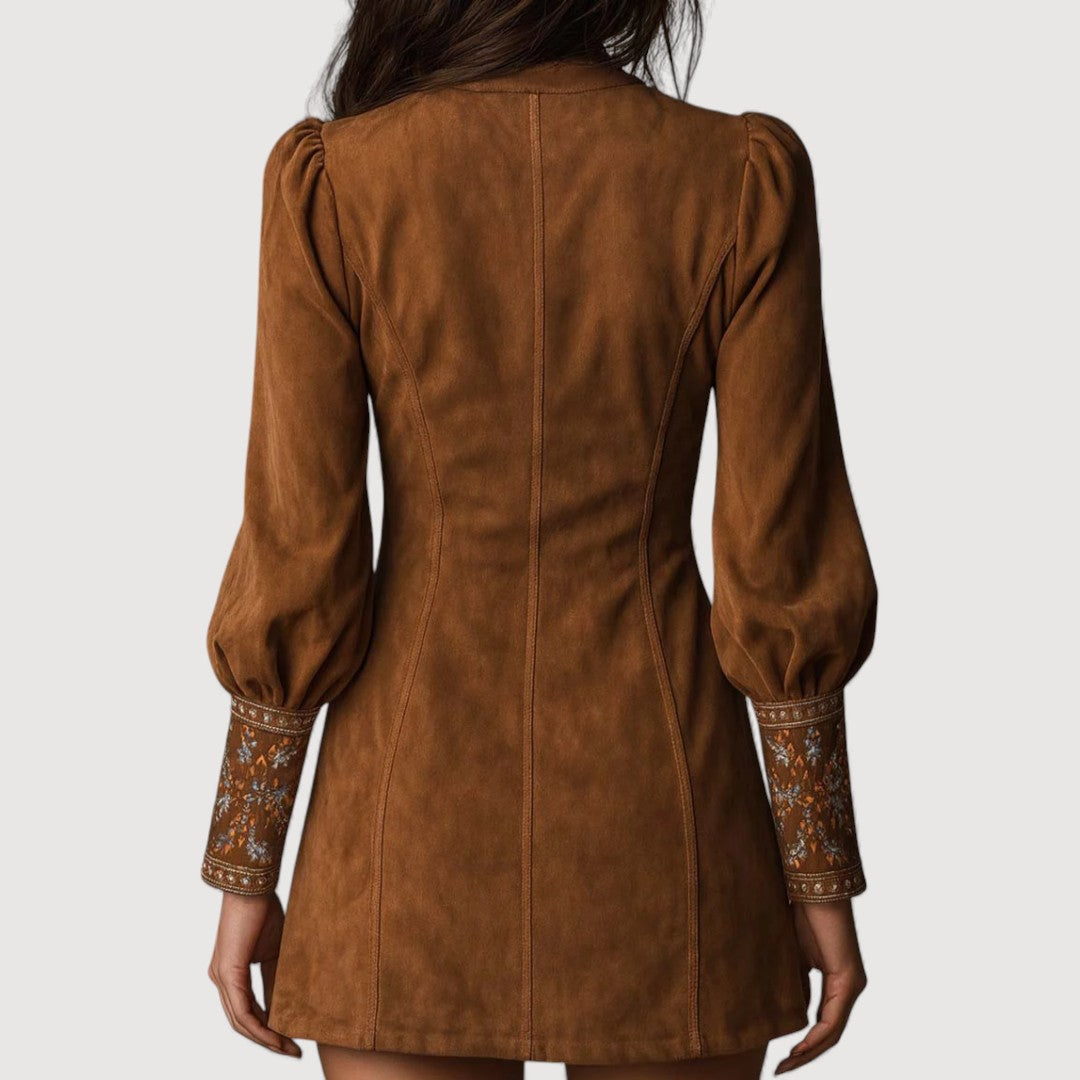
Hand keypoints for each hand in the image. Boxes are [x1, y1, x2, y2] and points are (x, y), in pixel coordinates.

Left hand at [208, 891, 301, 1056]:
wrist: (252, 886)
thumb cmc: (264, 910)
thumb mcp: (275, 950)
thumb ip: (276, 976)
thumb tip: (288, 1002)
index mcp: (230, 972)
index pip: (247, 1010)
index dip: (267, 1028)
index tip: (290, 1039)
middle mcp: (220, 978)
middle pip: (241, 1022)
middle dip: (267, 1041)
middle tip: (292, 1052)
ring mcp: (220, 977)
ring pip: (240, 1021)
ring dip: (264, 1039)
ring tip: (287, 1048)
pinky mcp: (227, 972)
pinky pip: (241, 1010)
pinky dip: (258, 1026)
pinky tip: (275, 1035)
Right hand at [776, 899, 866, 1073]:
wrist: (813, 889)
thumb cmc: (801, 915)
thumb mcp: (794, 958)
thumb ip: (796, 983)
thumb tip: (789, 1010)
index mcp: (838, 982)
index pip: (824, 1024)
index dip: (805, 1045)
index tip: (783, 1059)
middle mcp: (850, 987)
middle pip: (830, 1034)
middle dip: (806, 1054)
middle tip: (782, 1070)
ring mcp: (852, 984)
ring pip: (833, 1031)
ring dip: (810, 1051)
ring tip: (787, 1064)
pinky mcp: (848, 979)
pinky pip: (834, 1019)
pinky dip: (816, 1036)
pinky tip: (799, 1047)